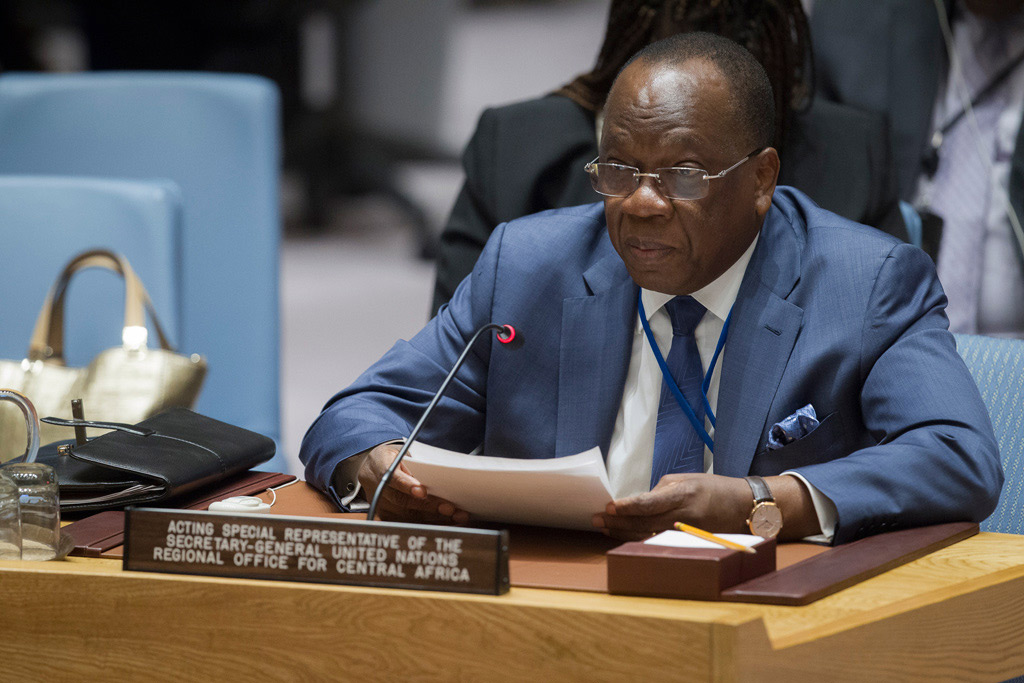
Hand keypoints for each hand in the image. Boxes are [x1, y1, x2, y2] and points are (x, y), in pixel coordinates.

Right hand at [357, 443, 468, 524]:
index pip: (394, 479)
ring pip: (409, 516)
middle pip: (404, 502)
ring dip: (434, 518)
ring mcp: (382, 507)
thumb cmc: (391, 459)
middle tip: (450, 508)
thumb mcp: (400, 453)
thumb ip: (415, 463)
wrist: (370, 469)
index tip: (422, 491)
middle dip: (430, 506)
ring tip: (456, 516)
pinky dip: (430, 524)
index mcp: (382, 469)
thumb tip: (440, 472)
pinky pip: (410, 524)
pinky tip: (447, 523)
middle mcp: (380, 491)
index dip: (407, 486)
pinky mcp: (387, 518)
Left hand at [592, 473, 751, 540]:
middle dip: (617, 521)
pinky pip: (658, 542)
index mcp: (683, 494)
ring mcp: (686, 533)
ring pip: (647, 535)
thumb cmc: (712, 488)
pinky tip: (623, 536)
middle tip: (596, 518)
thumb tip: (637, 502)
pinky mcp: (687, 543)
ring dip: (622, 532)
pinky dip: (638, 539)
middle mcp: (684, 515)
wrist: (743, 506)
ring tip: (603, 527)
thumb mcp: (686, 480)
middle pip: (643, 522)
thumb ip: (660, 491)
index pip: (649, 503)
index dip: (627, 506)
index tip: (609, 506)